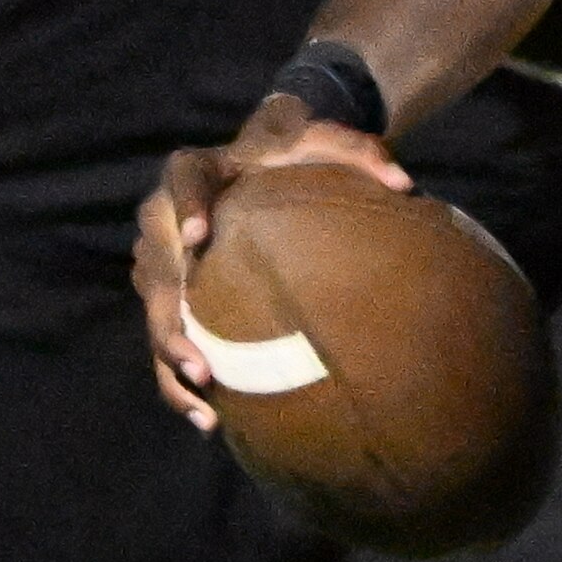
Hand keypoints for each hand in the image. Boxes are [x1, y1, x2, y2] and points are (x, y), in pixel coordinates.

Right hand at [136, 96, 407, 426]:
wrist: (263, 166)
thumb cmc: (294, 154)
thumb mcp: (326, 141)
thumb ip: (361, 153)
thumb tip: (404, 184)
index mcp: (195, 170)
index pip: (183, 180)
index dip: (186, 207)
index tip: (199, 236)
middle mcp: (165, 216)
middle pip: (158, 266)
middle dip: (172, 314)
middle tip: (200, 356)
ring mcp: (163, 261)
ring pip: (156, 312)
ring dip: (173, 357)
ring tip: (206, 395)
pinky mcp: (171, 298)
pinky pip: (166, 341)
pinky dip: (179, 383)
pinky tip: (210, 420)